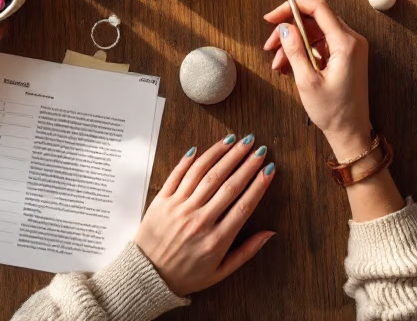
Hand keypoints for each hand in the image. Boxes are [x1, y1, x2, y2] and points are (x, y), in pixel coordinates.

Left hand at [135, 136, 274, 295]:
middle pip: (227, 185)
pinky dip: (191, 160)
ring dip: (222, 154)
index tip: (269, 168)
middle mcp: (199, 221)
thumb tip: (270, 233)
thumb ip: (247, 251)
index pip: (243, 205)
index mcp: (216, 240)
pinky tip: (204, 148)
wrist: (147, 277)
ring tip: (236, 140)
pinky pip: (178, 175)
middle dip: (246, 163)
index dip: (258, 184)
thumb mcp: (220, 272)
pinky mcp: (162, 201)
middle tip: (258, 147)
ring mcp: (179, 208)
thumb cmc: (186, 275)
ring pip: (204, 174)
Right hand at [262, 0, 371, 158]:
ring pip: (316, 32)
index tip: (271, 17)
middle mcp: (352, 40)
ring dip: (294, 43)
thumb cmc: (333, 111)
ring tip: (277, 63)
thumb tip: (284, 28)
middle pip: (315, 19)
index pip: (318, 8)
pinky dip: (304, 51)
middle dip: (289, 29)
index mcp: (346, 43)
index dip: (292, 7)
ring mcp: (351, 48)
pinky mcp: (347, 56)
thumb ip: (294, 50)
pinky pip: (321, 44)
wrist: (351, 132)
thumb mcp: (307, 81)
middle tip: (269, 45)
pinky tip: (289, 66)